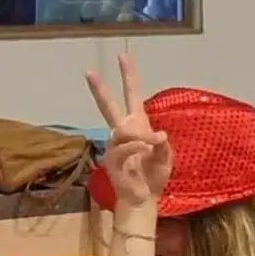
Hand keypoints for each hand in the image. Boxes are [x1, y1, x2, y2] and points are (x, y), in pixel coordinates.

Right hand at [85, 54, 171, 214]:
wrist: (144, 199)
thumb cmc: (154, 176)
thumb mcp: (166, 157)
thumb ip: (162, 144)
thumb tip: (157, 135)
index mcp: (137, 125)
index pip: (131, 95)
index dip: (128, 76)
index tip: (122, 56)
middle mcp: (122, 133)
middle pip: (109, 107)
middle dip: (100, 89)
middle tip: (89, 71)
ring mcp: (115, 146)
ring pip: (123, 130)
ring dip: (141, 135)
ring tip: (153, 144)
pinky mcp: (112, 160)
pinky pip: (124, 147)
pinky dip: (137, 146)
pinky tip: (146, 148)